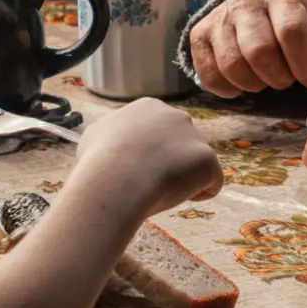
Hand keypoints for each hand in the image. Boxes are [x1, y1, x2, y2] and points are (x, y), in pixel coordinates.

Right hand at [74, 97, 225, 216]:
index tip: (137, 170)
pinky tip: (178, 199)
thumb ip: (111, 136)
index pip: (158, 131)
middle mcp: (176, 116)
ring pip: (196, 164)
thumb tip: (109, 143)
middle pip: (180, 145)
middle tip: (149, 183)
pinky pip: (212, 182)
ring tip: (160, 193)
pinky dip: (200, 193)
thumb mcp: (94, 137)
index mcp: (148, 108)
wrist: (115, 178)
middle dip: (170, 164)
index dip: (149, 153)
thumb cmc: (98, 161)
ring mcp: (195, 137)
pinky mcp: (208, 161)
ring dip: (183, 179)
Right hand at [186, 0, 306, 95]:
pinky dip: (229, 89)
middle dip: (279, 77)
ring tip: (264, 79)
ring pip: (233, 66)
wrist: (254, 9)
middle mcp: (245, 2)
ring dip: (255, 84)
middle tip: (286, 80)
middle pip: (259, 51)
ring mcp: (218, 19)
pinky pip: (210, 75)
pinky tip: (242, 82)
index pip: (291, 32)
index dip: (305, 65)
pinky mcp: (199, 36)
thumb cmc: (290, 20)